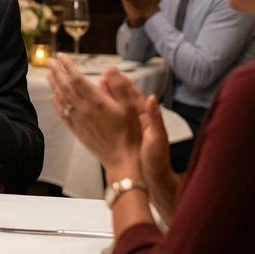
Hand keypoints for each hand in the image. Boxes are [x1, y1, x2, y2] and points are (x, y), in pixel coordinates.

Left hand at [46, 55, 141, 171]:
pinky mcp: (77, 130)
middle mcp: (84, 110)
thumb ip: (120, 87)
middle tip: (51, 60)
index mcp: (97, 102)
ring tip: (49, 74)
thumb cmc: (130, 134)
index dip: (68, 66)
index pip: (77, 79)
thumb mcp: (132, 108)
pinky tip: (53, 97)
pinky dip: (56, 103)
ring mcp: (78, 121)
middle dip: (57, 72)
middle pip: (66, 86)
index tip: (62, 56)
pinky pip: (62, 114)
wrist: (122, 160)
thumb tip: (109, 70)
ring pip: (62, 99)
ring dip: (54, 85)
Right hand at [106, 77, 173, 193]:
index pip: (134, 96)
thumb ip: (155, 118)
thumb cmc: (157, 161)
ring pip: (116, 109)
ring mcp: (130, 130)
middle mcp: (138, 122)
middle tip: (103, 74)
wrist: (153, 180)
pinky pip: (112, 122)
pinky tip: (96, 109)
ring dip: (107, 97)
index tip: (114, 72)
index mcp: (146, 119)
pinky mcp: (123, 138)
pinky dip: (103, 113)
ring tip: (97, 85)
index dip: (124, 84)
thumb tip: (152, 97)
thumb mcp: (158, 139)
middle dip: (113, 86)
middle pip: (124, 100)